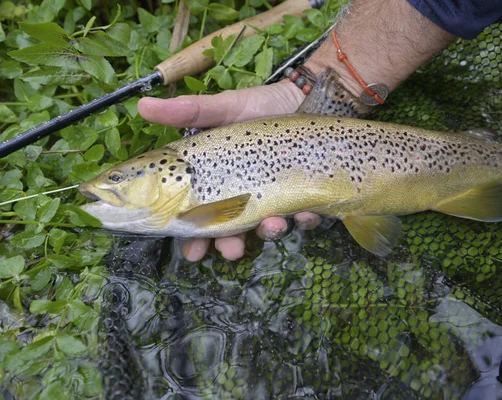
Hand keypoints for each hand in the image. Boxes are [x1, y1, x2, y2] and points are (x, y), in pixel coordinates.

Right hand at [138, 80, 321, 260]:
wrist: (303, 97)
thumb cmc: (259, 106)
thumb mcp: (224, 108)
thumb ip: (189, 112)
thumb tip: (141, 105)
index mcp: (219, 180)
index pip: (201, 216)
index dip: (195, 238)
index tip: (192, 252)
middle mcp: (246, 195)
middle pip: (233, 231)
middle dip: (230, 246)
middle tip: (230, 251)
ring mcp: (275, 198)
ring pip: (268, 229)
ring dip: (268, 234)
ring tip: (272, 225)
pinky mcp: (304, 195)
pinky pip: (304, 217)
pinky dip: (303, 220)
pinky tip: (303, 213)